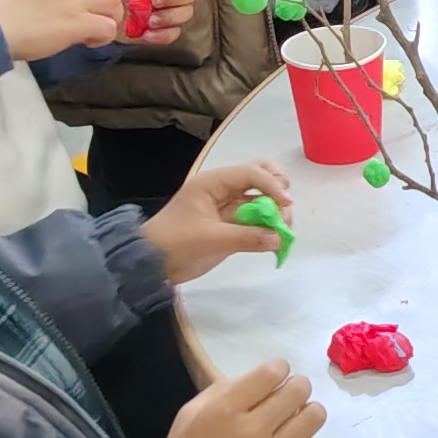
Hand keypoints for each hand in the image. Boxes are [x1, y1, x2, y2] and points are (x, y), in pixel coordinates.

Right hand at [0, 0, 124, 61]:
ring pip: (114, 2)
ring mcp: (76, 2)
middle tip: (100, 16)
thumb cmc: (9, 9)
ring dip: (111, 17)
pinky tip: (90, 41)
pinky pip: (108, 26)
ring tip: (97, 29)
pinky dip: (105, 36)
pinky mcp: (78, 24)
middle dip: (111, 0)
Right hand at [143, 358, 324, 437]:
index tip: (275, 381)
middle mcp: (252, 428)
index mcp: (226, 407)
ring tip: (295, 422)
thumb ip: (224, 390)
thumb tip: (258, 380)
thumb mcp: (191, 413)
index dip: (278, 371)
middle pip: (299, 390)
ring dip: (307, 415)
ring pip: (314, 418)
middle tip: (290, 398)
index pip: (273, 371)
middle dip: (297, 388)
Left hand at [148, 158, 294, 283]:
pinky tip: (277, 237)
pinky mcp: (231, 225)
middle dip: (277, 188)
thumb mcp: (209, 239)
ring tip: (282, 228)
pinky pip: (256, 218)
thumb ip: (246, 237)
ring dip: (275, 208)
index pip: (251, 173)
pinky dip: (269, 225)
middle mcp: (222, 190)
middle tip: (285, 208)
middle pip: (259, 175)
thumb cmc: (174, 244)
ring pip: (260, 197)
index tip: (286, 204)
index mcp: (212, 183)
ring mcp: (227, 207)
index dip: (272, 185)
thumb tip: (278, 238)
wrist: (150, 264)